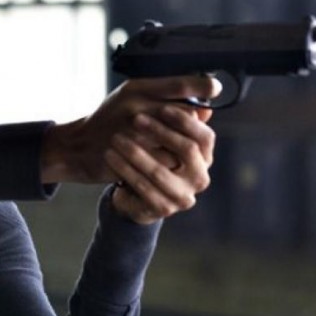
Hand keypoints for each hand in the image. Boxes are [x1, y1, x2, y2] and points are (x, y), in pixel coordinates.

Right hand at [40, 75, 219, 185]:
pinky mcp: (131, 154)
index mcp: (136, 89)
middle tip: (193, 129)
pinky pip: (166, 159)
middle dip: (192, 124)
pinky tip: (164, 159)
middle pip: (183, 114)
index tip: (214, 89)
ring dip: (183, 145)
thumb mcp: (133, 100)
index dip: (200, 85)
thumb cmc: (109, 120)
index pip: (177, 84)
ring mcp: (132, 131)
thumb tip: (206, 110)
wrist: (78, 146)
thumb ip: (167, 101)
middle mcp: (135, 106)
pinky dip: (170, 161)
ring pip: (178, 139)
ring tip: (177, 146)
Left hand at [108, 104, 215, 223]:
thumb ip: (175, 118)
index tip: (161, 107)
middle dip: (160, 132)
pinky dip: (124, 169)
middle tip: (135, 119)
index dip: (185, 121)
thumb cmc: (146, 152)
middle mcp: (199, 178)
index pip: (205, 137)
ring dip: (135, 152)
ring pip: (159, 170)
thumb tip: (202, 106)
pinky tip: (110, 156)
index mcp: (204, 157)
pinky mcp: (163, 209)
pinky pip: (142, 187)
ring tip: (116, 138)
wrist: (129, 188)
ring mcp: (183, 197)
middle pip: (187, 150)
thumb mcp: (159, 133)